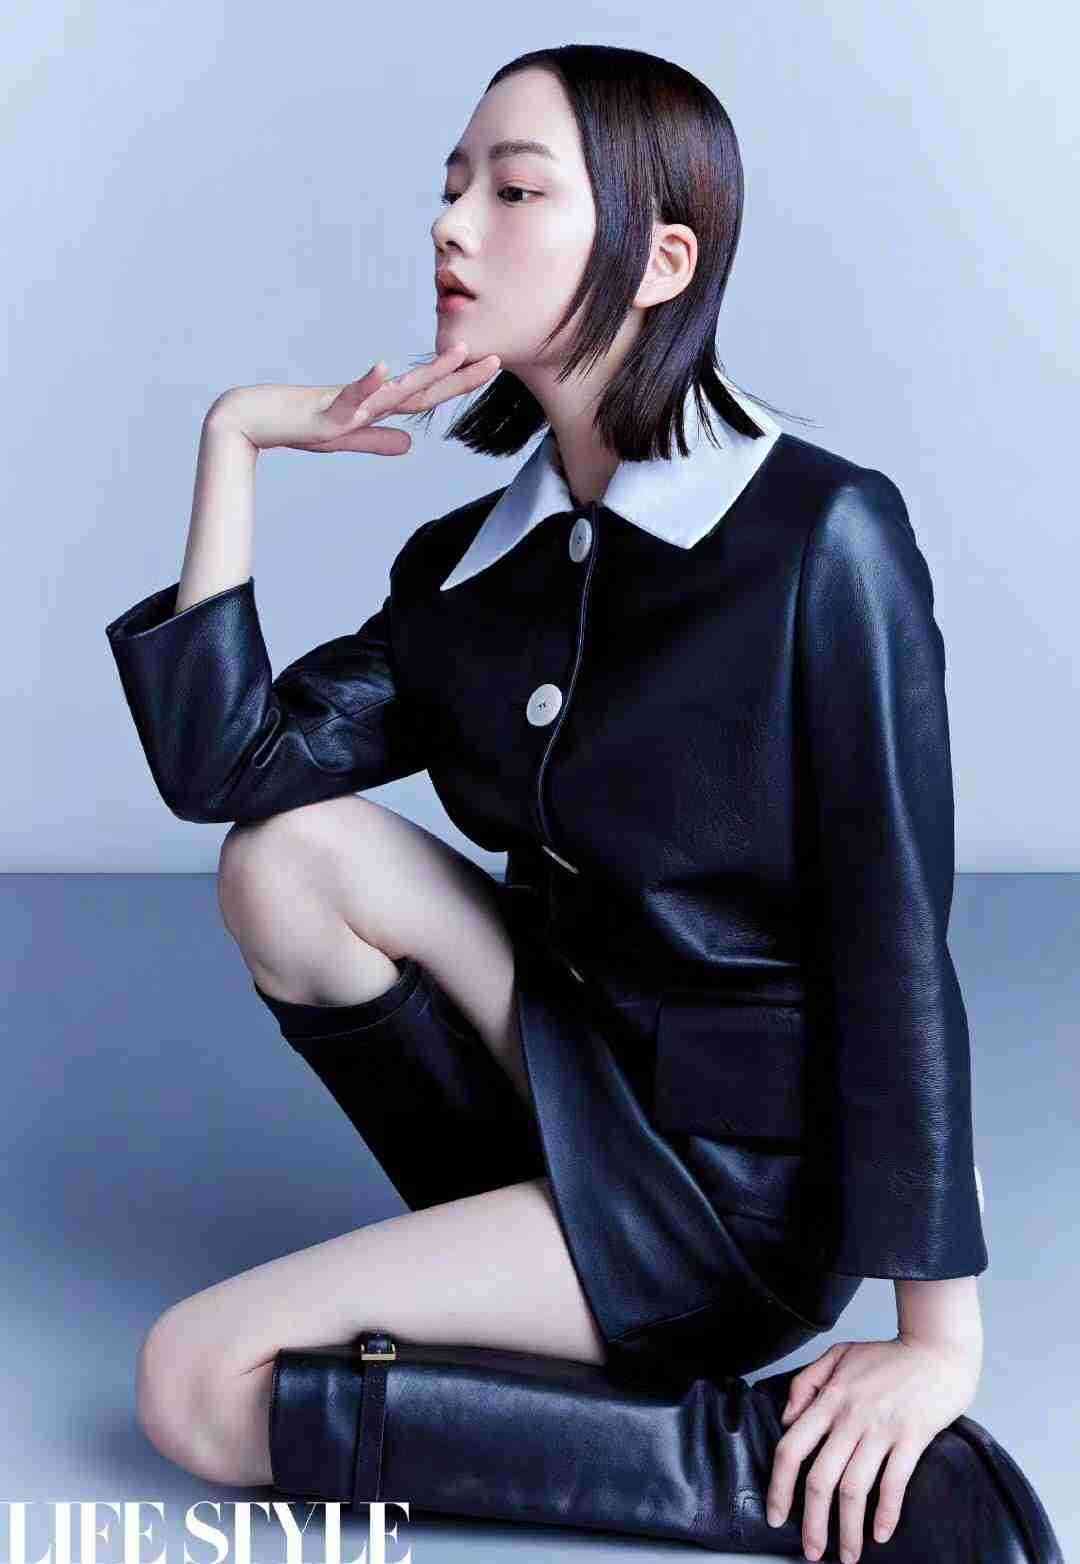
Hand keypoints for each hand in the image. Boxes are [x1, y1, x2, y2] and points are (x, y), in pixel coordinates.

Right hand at [206, 341, 499, 454]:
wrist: (255, 419)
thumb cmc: (298, 426)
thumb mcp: (347, 439)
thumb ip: (379, 439)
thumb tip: (411, 444)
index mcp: (376, 407)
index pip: (426, 395)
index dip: (458, 384)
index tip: (490, 368)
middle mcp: (369, 398)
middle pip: (422, 387)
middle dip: (459, 375)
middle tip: (496, 358)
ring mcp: (349, 402)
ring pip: (396, 388)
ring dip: (427, 372)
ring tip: (458, 354)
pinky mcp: (326, 410)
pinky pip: (350, 396)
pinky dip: (368, 382)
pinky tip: (385, 368)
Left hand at [765, 1334, 981, 1562]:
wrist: (936, 1347)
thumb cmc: (887, 1355)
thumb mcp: (837, 1355)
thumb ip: (806, 1383)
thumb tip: (787, 1418)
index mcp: (828, 1399)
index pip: (791, 1447)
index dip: (779, 1486)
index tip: (776, 1515)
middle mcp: (849, 1417)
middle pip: (820, 1478)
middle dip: (812, 1522)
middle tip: (812, 1553)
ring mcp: (880, 1428)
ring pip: (854, 1488)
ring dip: (848, 1529)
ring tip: (848, 1556)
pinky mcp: (912, 1437)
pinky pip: (894, 1482)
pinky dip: (886, 1513)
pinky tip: (881, 1534)